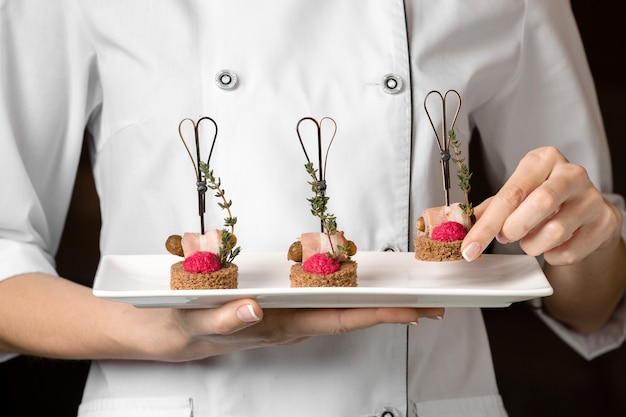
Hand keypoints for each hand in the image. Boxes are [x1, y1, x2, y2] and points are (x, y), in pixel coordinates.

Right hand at [139, 300, 444, 361]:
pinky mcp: (276, 308)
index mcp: (278, 324)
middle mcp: (288, 322)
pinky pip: (317, 301)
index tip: (414, 310)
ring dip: (371, 302)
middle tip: (430, 300)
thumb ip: (224, 318)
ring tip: (404, 293)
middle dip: (390, 310)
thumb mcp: (196, 321)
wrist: (165, 333)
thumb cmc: (181, 326)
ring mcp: (284, 316)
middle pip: (348, 315)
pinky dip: (344, 294)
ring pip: (335, 308)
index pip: (338, 319)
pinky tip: (356, 288)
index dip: (378, 315)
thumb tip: (253, 309)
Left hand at [459, 146, 625, 331]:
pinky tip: (551, 245)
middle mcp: (572, 173)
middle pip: (540, 203)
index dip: (487, 224)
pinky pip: (570, 250)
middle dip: (514, 228)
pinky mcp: (606, 221)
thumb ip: (491, 209)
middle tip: (505, 237)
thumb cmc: (544, 200)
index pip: (511, 193)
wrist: (584, 213)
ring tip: (529, 240)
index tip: (470, 247)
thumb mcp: (516, 195)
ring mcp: (592, 197)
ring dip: (532, 245)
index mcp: (543, 160)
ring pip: (556, 231)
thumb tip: (463, 224)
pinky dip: (552, 255)